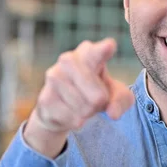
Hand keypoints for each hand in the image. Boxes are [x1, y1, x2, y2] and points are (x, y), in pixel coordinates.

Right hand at [23, 38, 134, 156]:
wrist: (62, 108)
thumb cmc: (96, 92)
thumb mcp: (116, 94)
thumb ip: (121, 100)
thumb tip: (112, 113)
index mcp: (89, 52)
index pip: (96, 52)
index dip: (103, 51)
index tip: (110, 46)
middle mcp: (69, 60)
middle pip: (98, 97)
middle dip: (101, 104)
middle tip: (97, 99)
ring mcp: (54, 77)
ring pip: (85, 109)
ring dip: (88, 112)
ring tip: (82, 103)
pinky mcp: (45, 98)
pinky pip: (72, 118)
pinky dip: (76, 121)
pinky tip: (69, 111)